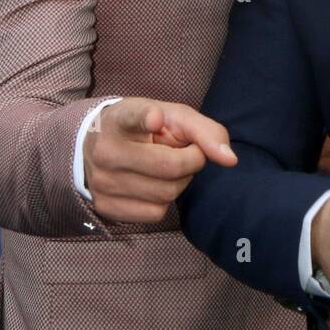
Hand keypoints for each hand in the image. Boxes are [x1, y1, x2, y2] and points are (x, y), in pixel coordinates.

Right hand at [83, 98, 236, 223]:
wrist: (98, 147)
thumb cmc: (144, 128)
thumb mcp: (173, 117)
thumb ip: (206, 131)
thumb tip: (230, 160)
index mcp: (121, 118)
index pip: (132, 117)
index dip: (146, 117)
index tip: (156, 118)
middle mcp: (106, 150)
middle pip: (169, 166)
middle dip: (192, 161)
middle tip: (187, 153)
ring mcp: (102, 181)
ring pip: (165, 193)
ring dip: (180, 182)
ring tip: (166, 167)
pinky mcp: (104, 206)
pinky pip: (154, 213)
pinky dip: (163, 201)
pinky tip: (153, 184)